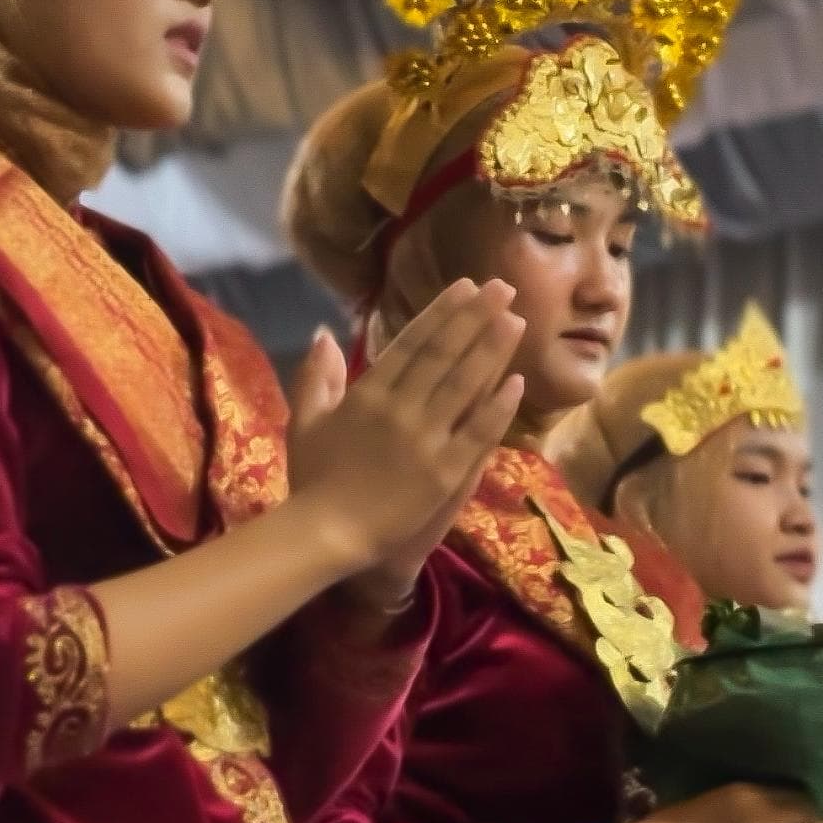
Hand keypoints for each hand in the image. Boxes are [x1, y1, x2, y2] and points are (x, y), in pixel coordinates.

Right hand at [286, 280, 524, 581]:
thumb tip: (325, 333)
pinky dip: (498, 407)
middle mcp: (401, 408)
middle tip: (504, 288)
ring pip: (465, 386)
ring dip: (492, 351)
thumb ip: (317, 376)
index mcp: (368, 394)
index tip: (467, 287)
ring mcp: (426, 440)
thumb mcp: (304, 421)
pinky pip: (478, 433)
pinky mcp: (446, 473)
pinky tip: (517, 383)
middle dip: (475, 318)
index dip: (442, 313)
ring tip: (516, 321)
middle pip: (444, 355)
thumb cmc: (313, 480)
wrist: (328, 535)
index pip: (412, 343)